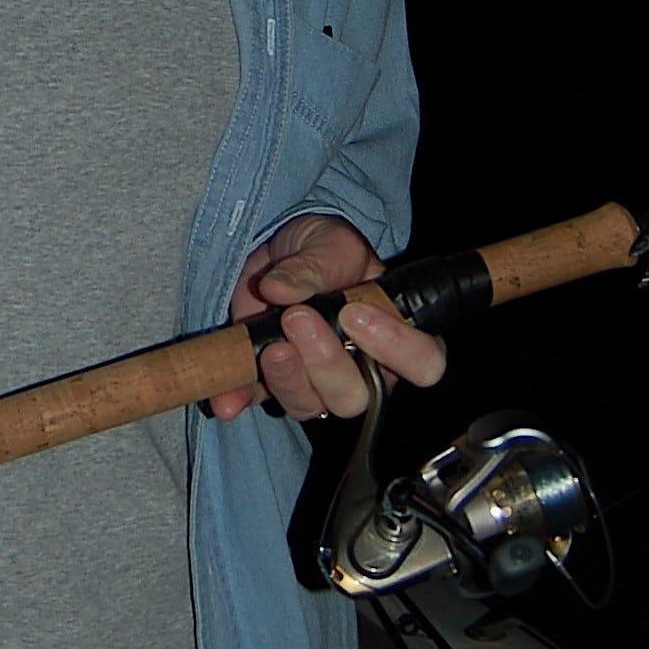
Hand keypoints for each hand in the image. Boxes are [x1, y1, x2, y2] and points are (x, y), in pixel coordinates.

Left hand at [206, 215, 446, 422]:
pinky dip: (239, 397)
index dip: (396, 349)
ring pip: (309, 404)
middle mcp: (361, 369)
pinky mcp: (273, 382)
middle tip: (297, 319)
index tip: (354, 315)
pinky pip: (259, 400)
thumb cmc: (326, 250)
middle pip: (356, 395)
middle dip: (325, 363)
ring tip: (269, 348)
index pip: (423, 362)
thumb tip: (281, 289)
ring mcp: (315, 381)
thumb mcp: (330, 244)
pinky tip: (226, 397)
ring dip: (286, 380)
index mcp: (396, 335)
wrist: (280, 251)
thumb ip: (314, 267)